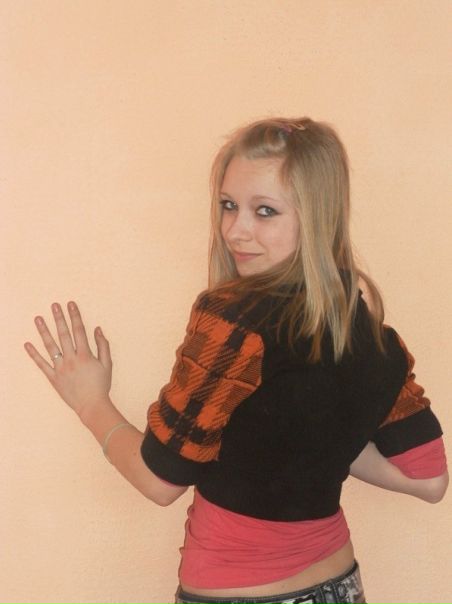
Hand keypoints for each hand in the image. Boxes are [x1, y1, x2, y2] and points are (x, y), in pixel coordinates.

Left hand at [24, 302, 111, 417]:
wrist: (92, 405)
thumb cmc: (101, 385)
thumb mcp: (107, 364)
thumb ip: (103, 345)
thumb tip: (97, 329)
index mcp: (85, 355)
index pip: (79, 330)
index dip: (75, 316)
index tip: (71, 305)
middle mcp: (71, 359)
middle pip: (63, 334)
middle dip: (59, 318)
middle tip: (54, 305)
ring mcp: (60, 368)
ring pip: (50, 346)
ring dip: (43, 331)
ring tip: (38, 318)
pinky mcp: (53, 378)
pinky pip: (41, 364)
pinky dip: (34, 354)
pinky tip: (27, 344)